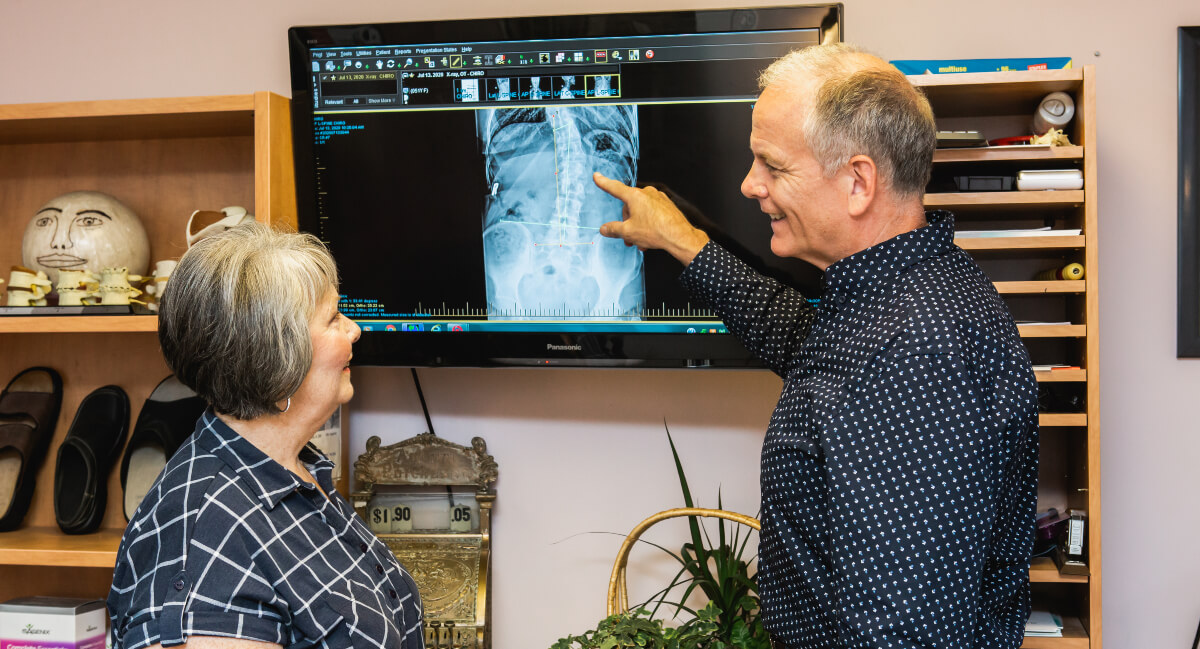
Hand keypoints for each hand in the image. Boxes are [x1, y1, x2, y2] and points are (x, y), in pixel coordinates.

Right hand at [593, 172, 709, 265]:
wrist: (680, 236)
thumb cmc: (656, 232)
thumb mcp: (628, 233)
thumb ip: (613, 229)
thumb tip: (604, 229)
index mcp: (635, 196)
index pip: (615, 188)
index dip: (604, 183)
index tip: (597, 176)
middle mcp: (647, 193)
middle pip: (629, 206)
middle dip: (627, 222)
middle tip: (629, 237)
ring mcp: (658, 198)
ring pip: (641, 211)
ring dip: (638, 225)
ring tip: (641, 241)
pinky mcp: (667, 204)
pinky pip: (652, 212)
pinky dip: (648, 223)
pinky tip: (650, 236)